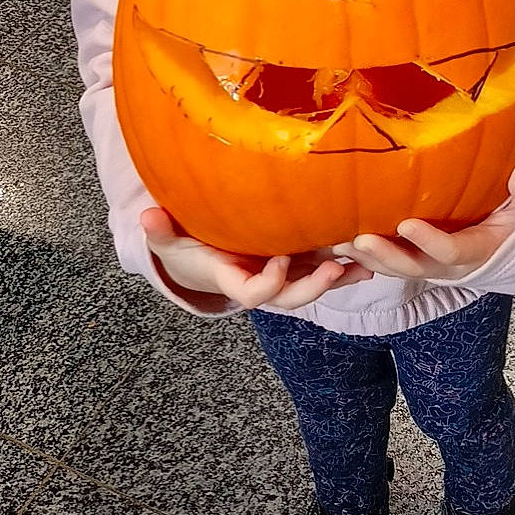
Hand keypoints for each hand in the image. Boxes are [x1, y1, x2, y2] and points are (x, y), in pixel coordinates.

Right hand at [140, 207, 373, 310]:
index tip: (279, 261)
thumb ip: (161, 231)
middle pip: (290, 297)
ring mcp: (281, 276)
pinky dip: (345, 266)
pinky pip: (322, 270)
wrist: (202, 257)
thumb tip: (146, 216)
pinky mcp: (296, 263)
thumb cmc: (186, 244)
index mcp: (232, 279)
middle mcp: (261, 282)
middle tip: (333, 269)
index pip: (253, 294)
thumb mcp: (170, 237)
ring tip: (364, 266)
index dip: (268, 283)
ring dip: (339, 279)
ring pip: (312, 286)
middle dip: (313, 287)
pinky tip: (368, 257)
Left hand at [334, 165, 514, 282]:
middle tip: (359, 239)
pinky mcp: (413, 259)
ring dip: (364, 258)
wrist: (510, 247)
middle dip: (385, 256)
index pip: (450, 250)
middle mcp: (448, 265)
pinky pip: (385, 262)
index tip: (406, 223)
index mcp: (476, 252)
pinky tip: (334, 242)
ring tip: (335, 242)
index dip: (429, 240)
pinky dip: (360, 257)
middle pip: (412, 268)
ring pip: (393, 269)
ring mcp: (428, 265)